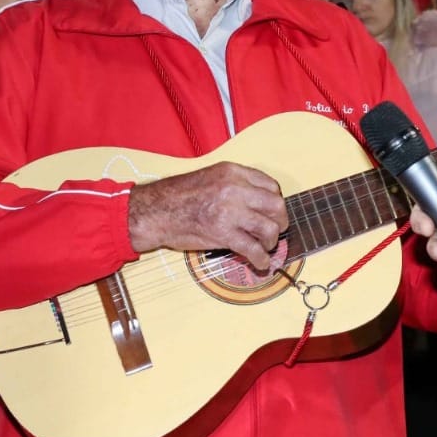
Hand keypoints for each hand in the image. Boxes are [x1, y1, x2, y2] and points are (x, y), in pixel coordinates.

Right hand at [128, 161, 286, 270]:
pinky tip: (261, 263)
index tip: (271, 211)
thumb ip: (235, 184)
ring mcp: (230, 212)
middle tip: (276, 230)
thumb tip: (258, 201)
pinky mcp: (224, 234)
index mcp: (232, 172)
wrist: (156, 211)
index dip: (275, 200)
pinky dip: (262, 260)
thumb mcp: (211, 176)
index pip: (270, 185)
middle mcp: (235, 189)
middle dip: (280, 221)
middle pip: (276, 205)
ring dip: (272, 241)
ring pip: (269, 228)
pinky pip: (253, 249)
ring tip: (265, 246)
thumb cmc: (179, 195)